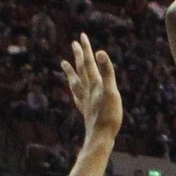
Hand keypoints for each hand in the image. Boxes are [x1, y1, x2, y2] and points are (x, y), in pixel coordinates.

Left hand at [62, 34, 120, 148]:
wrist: (100, 139)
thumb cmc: (108, 117)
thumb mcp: (111, 92)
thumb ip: (106, 72)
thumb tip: (99, 52)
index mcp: (95, 85)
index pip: (89, 63)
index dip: (86, 49)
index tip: (81, 36)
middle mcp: (88, 91)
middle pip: (81, 70)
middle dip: (78, 56)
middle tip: (74, 43)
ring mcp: (85, 101)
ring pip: (76, 82)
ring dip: (71, 71)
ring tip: (64, 64)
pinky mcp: (86, 111)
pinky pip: (77, 96)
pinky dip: (74, 89)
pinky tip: (73, 91)